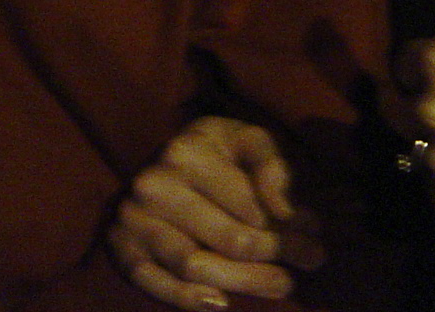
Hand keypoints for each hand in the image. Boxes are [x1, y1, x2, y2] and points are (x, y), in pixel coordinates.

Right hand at [109, 117, 324, 309]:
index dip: (285, 224)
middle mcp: (153, 184)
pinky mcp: (120, 248)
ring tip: (283, 285)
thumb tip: (283, 209)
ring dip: (244, 281)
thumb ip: (269, 162)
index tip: (314, 233)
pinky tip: (222, 304)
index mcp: (185, 152)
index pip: (245, 203)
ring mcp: (132, 218)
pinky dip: (186, 299)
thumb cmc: (213, 154)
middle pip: (227, 238)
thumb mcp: (243, 140)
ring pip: (195, 265)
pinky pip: (153, 283)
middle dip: (274, 255)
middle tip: (310, 262)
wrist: (157, 166)